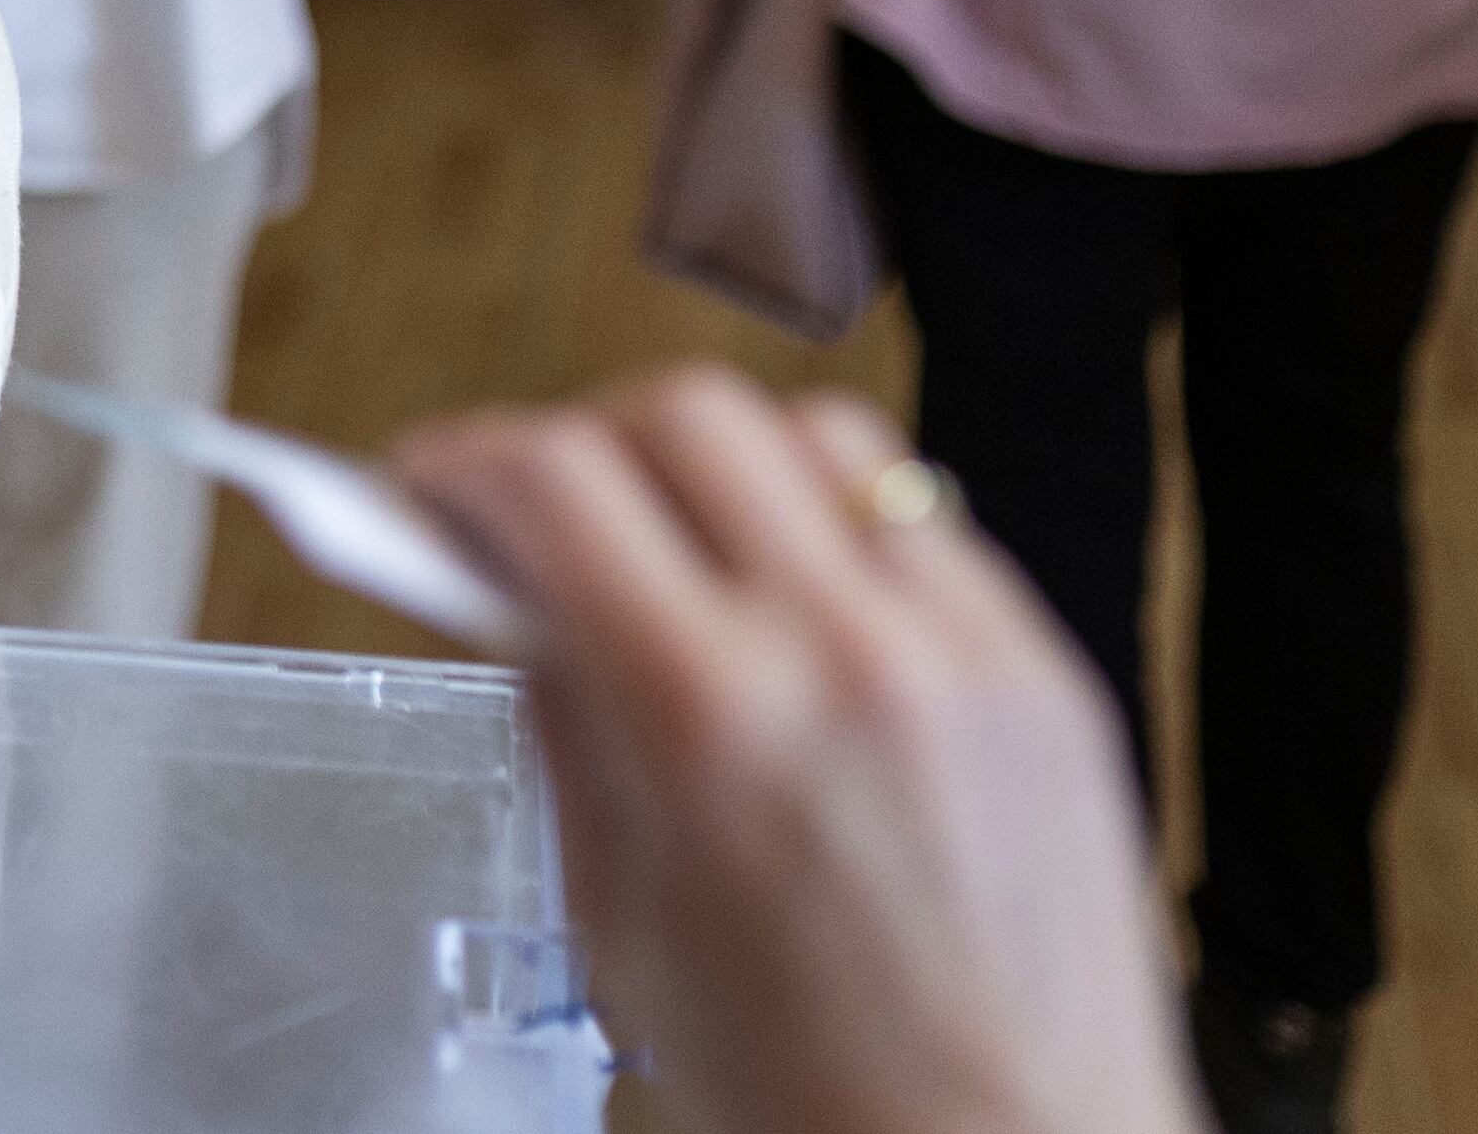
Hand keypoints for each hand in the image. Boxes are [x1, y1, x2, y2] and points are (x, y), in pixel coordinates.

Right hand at [393, 372, 1196, 1133]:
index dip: (462, 463)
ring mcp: (966, 650)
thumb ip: (570, 731)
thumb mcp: (621, 926)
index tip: (431, 486)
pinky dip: (840, 533)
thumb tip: (523, 600)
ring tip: (685, 542)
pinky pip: (925, 525)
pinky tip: (806, 609)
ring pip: (818, 435)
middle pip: (684, 413)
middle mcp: (848, 655)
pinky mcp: (1046, 672)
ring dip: (724, 462)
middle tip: (544, 510)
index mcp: (715, 724)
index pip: (555, 480)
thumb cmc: (816, 1101)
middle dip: (584, 440)